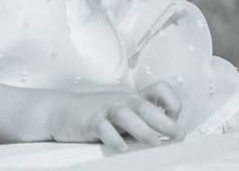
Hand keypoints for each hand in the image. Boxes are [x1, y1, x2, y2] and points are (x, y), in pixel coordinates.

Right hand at [48, 82, 182, 152]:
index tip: (176, 118)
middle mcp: (122, 102)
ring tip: (155, 144)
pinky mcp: (90, 122)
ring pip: (126, 115)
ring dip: (143, 130)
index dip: (172, 101)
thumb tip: (170, 136)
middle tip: (177, 135)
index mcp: (133, 98)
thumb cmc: (97, 114)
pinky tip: (122, 148)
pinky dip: (113, 138)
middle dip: (164, 120)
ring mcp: (105, 110)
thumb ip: (142, 120)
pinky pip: (103, 128)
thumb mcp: (122, 112)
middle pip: (145, 106)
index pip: (159, 90)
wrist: (61, 110)